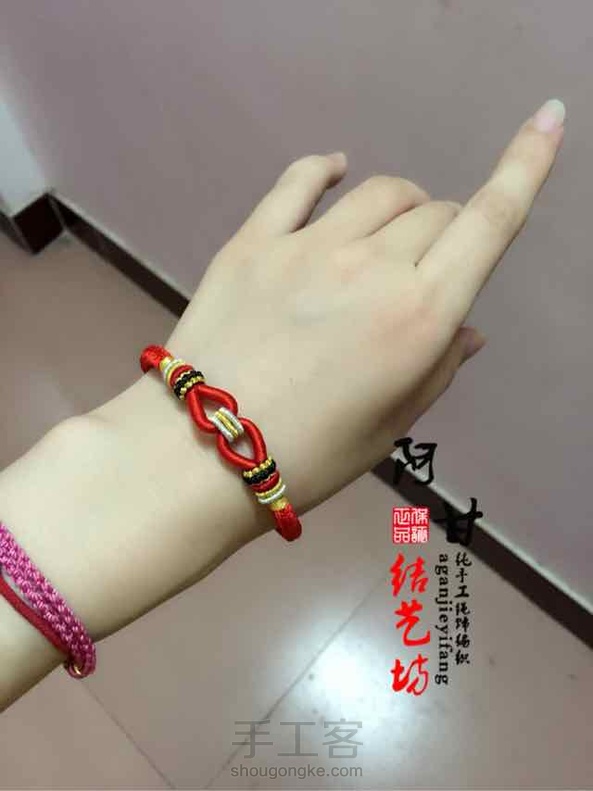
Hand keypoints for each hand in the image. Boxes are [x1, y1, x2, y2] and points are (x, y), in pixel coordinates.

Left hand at [164, 100, 564, 517]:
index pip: (489, 224)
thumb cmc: (309, 457)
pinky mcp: (254, 241)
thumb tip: (466, 328)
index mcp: (419, 316)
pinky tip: (334, 169)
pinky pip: (299, 182)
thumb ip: (436, 369)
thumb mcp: (390, 426)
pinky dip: (326, 170)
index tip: (550, 122)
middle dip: (444, 232)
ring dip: (399, 206)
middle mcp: (373, 266)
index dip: (527, 167)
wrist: (201, 454)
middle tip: (421, 271)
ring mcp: (308, 246)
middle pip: (434, 213)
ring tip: (386, 236)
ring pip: (379, 192)